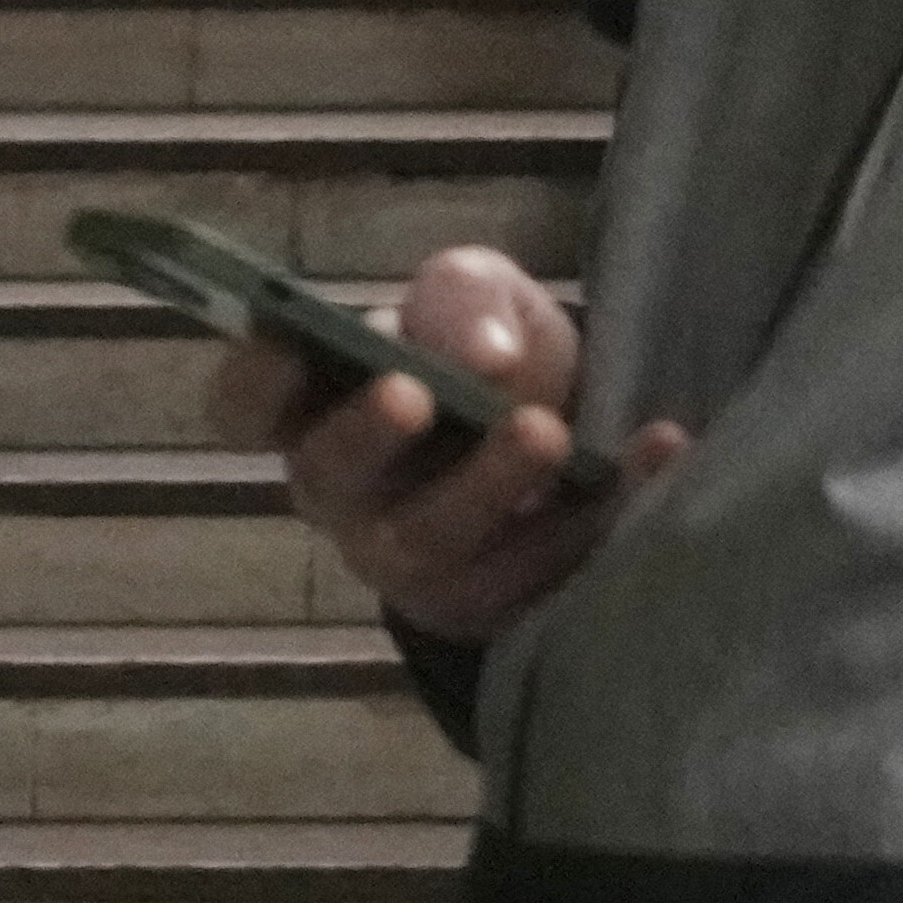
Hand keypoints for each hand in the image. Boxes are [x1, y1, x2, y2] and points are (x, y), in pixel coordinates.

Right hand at [212, 241, 675, 646]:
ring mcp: (406, 560)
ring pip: (425, 542)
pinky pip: (532, 576)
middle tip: (418, 393)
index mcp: (312, 409)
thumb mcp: (478, 297)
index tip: (292, 342)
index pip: (244, 407)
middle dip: (367, 436)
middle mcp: (342, 494)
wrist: (569, 437)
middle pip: (326, 479)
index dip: (255, 381)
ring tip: (548, 433)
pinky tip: (657, 449)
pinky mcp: (485, 606)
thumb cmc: (489, 356)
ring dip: (486, 487)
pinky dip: (602, 513)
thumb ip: (464, 299)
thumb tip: (482, 356)